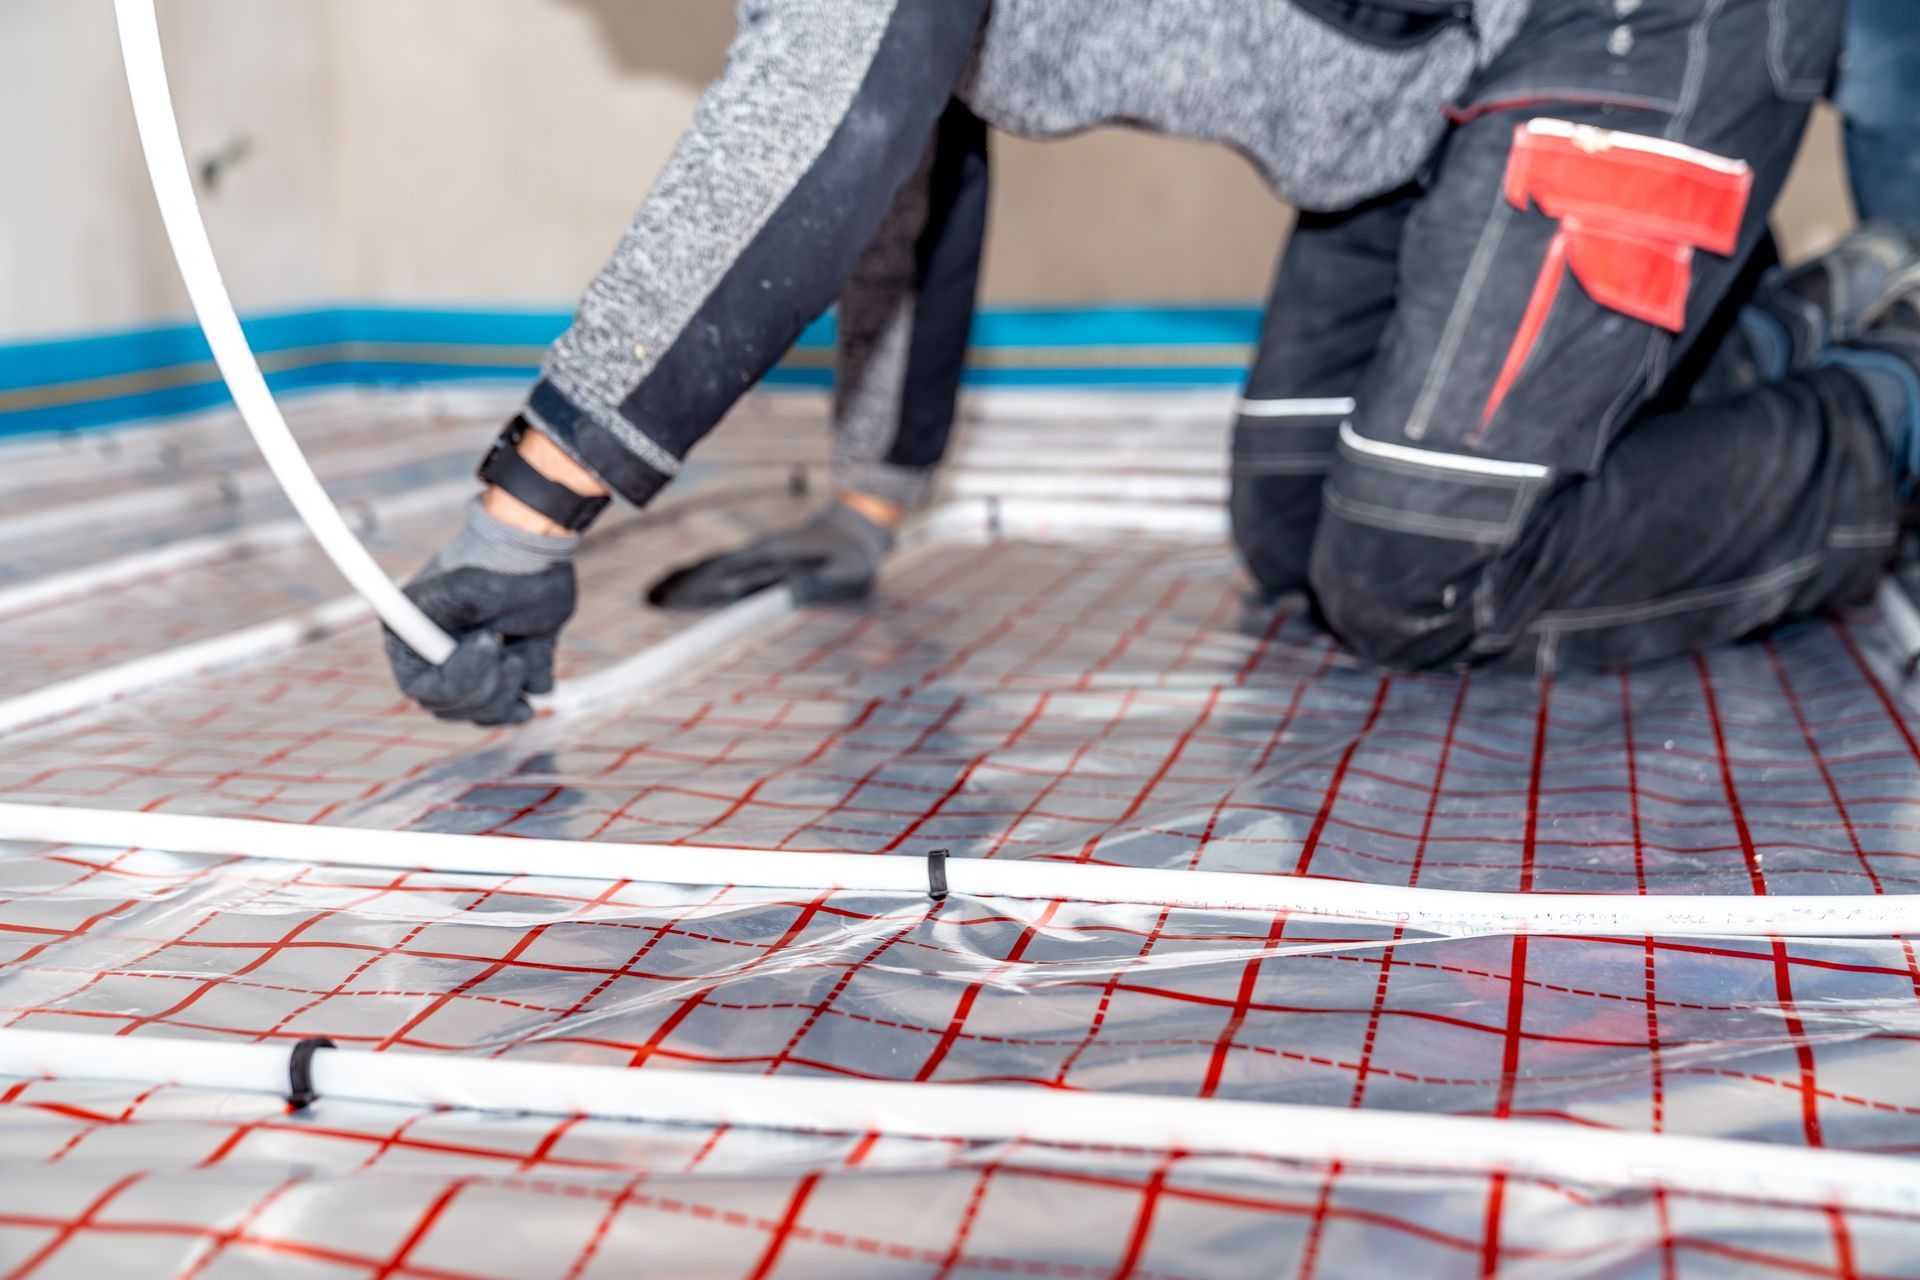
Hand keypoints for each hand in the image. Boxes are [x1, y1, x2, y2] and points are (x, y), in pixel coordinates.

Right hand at [385, 500, 577, 725]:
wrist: (541, 552)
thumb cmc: (503, 564)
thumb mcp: (468, 587)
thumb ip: (441, 620)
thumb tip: (417, 639)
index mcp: (412, 637)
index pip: (420, 688)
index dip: (456, 680)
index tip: (490, 642)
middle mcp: (436, 658)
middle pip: (452, 707)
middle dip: (488, 687)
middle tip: (510, 651)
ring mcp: (471, 669)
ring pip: (482, 713)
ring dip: (509, 689)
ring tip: (522, 650)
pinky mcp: (503, 674)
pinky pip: (512, 709)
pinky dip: (528, 689)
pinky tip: (531, 657)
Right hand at [646, 500, 894, 607]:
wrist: (855, 528)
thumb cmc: (847, 555)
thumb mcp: (830, 566)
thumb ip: (797, 574)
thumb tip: (766, 581)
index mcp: (770, 556)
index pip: (725, 573)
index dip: (697, 586)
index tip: (672, 596)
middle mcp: (756, 552)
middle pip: (710, 569)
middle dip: (679, 584)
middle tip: (648, 598)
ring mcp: (756, 553)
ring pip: (712, 567)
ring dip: (683, 580)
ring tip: (654, 593)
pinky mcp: (759, 558)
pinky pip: (722, 567)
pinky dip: (699, 576)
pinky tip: (684, 584)